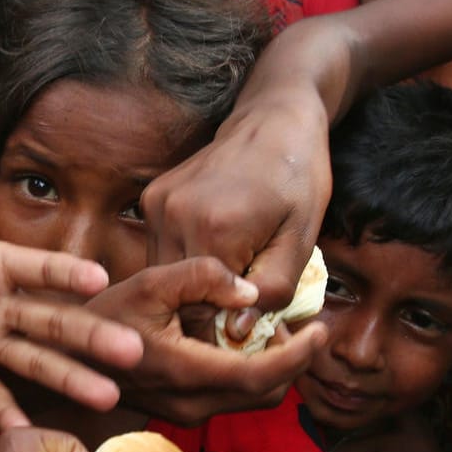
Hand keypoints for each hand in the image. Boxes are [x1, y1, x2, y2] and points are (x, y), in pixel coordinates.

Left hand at [0, 203, 144, 427]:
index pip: (38, 268)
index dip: (66, 272)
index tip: (100, 279)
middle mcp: (1, 304)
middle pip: (54, 320)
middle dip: (93, 335)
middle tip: (134, 351)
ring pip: (35, 361)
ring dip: (71, 378)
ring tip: (107, 397)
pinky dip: (5, 412)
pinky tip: (28, 431)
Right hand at [89, 258, 325, 425]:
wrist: (63, 356)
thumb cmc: (103, 315)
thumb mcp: (149, 281)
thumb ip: (202, 277)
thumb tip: (249, 292)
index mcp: (186, 373)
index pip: (261, 376)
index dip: (299, 355)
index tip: (321, 331)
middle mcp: (191, 404)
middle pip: (267, 393)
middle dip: (292, 361)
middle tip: (294, 323)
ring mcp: (186, 414)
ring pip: (252, 398)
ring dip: (271, 367)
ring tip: (264, 327)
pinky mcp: (183, 412)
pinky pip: (233, 398)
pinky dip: (249, 373)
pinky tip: (237, 340)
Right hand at [141, 100, 331, 337]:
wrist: (273, 121)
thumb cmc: (298, 179)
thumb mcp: (302, 240)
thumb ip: (272, 289)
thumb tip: (236, 330)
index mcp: (217, 229)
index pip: (205, 309)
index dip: (225, 327)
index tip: (246, 326)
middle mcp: (176, 216)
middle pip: (177, 295)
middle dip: (205, 310)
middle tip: (237, 306)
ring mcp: (157, 205)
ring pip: (163, 277)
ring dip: (189, 288)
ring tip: (225, 278)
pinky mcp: (150, 199)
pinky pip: (159, 251)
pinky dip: (181, 263)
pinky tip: (210, 250)